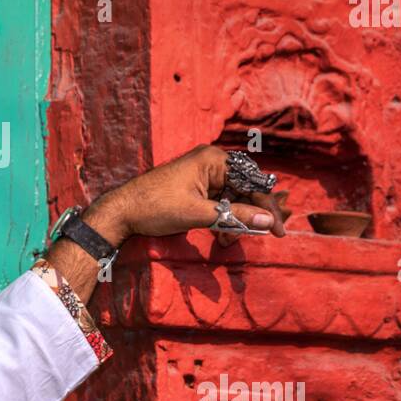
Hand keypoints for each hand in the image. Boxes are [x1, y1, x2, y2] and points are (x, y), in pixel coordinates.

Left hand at [44, 145, 289, 305]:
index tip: (279, 231)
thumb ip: (235, 216)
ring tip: (226, 241)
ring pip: (233, 198)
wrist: (121, 211)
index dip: (267, 207)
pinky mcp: (195, 188)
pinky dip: (223, 219)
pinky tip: (220, 236)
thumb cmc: (156, 207)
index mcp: (213, 159)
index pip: (252, 181)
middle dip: (249, 215)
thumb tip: (269, 222)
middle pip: (245, 189)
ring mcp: (202, 175)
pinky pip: (220, 202)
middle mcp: (210, 162)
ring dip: (235, 221)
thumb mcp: (198, 213)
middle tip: (252, 238)